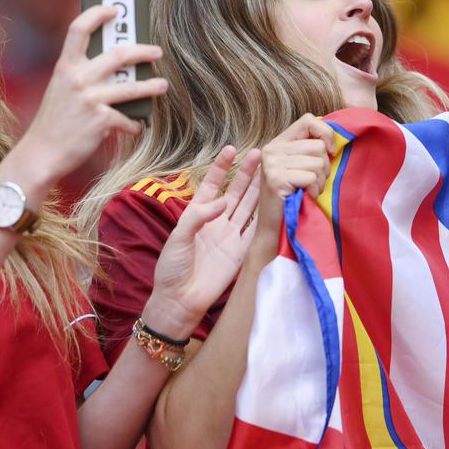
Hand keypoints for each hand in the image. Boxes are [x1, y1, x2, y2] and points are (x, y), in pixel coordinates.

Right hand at [22, 5, 167, 184]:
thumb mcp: (61, 89)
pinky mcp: (101, 120)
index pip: (79, 29)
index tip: (113, 9)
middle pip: (119, 53)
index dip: (97, 14)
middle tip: (156, 51)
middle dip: (143, 50)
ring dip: (152, 85)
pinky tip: (135, 125)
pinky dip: (133, 123)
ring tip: (162, 85)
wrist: (41, 153)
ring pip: (132, 86)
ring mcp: (90, 99)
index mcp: (65, 66)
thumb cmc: (54, 122)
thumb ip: (81, 74)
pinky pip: (127, 118)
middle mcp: (77, 78)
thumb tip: (114, 64)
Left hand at [144, 146, 262, 337]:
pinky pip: (256, 232)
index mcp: (197, 214)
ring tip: (273, 172)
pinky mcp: (241, 253)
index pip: (213, 184)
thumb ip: (199, 216)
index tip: (231, 149)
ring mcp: (231, 236)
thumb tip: (222, 202)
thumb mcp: (178, 237)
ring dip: (260, 191)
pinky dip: (266, 217)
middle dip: (248, 174)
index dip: (222, 167)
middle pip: (237, 193)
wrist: (179, 300)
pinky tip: (277, 202)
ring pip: (249, 208)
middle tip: (262, 154)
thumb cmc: (172, 267)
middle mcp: (217, 222)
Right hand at [255, 114, 335, 236]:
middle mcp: (271, 150)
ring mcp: (271, 164)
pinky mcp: (275, 178)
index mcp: (278, 143)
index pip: (308, 121)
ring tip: (308, 191)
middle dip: (324, 167)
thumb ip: (310, 150)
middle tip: (313, 182)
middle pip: (318, 146)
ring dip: (319, 181)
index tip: (330, 152)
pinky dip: (314, 190)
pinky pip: (311, 177)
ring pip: (317, 162)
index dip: (325, 133)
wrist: (274, 229)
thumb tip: (335, 139)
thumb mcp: (300, 168)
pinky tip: (305, 197)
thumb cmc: (294, 198)